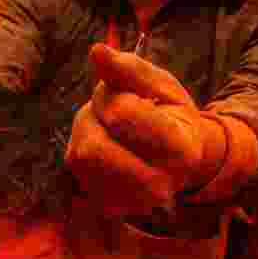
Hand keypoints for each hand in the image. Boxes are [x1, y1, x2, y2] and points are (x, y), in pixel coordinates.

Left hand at [66, 44, 226, 218]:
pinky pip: (77, 170)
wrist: (181, 163)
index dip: (110, 94)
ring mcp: (131, 203)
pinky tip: (105, 148)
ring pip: (79, 158)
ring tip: (107, 128)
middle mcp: (157, 186)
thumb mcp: (162, 86)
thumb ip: (130, 68)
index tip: (122, 93)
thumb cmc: (171, 116)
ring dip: (84, 132)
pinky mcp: (110, 207)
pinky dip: (84, 151)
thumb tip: (96, 51)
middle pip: (92, 146)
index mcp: (179, 150)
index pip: (120, 114)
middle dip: (92, 117)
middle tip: (109, 111)